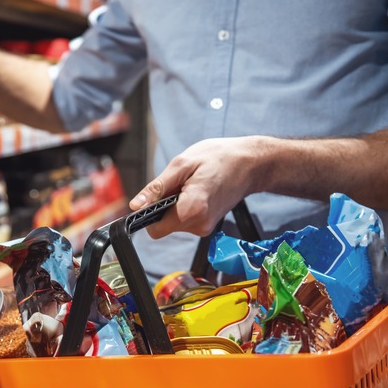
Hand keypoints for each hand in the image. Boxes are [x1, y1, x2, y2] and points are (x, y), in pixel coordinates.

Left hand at [129, 136, 267, 238]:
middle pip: (163, 225)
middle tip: (179, 183)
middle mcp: (199, 225)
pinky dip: (183, 206)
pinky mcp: (207, 225)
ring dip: (174, 204)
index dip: (148, 214)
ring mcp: (205, 227)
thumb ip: (157, 187)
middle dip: (163, 205)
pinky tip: (196, 190)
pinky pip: (184, 219)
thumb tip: (136, 205)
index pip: (154, 229)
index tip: (153, 197)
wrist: (251, 164)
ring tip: (190, 184)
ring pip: (173, 222)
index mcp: (191, 210)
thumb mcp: (182, 164)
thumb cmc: (219, 158)